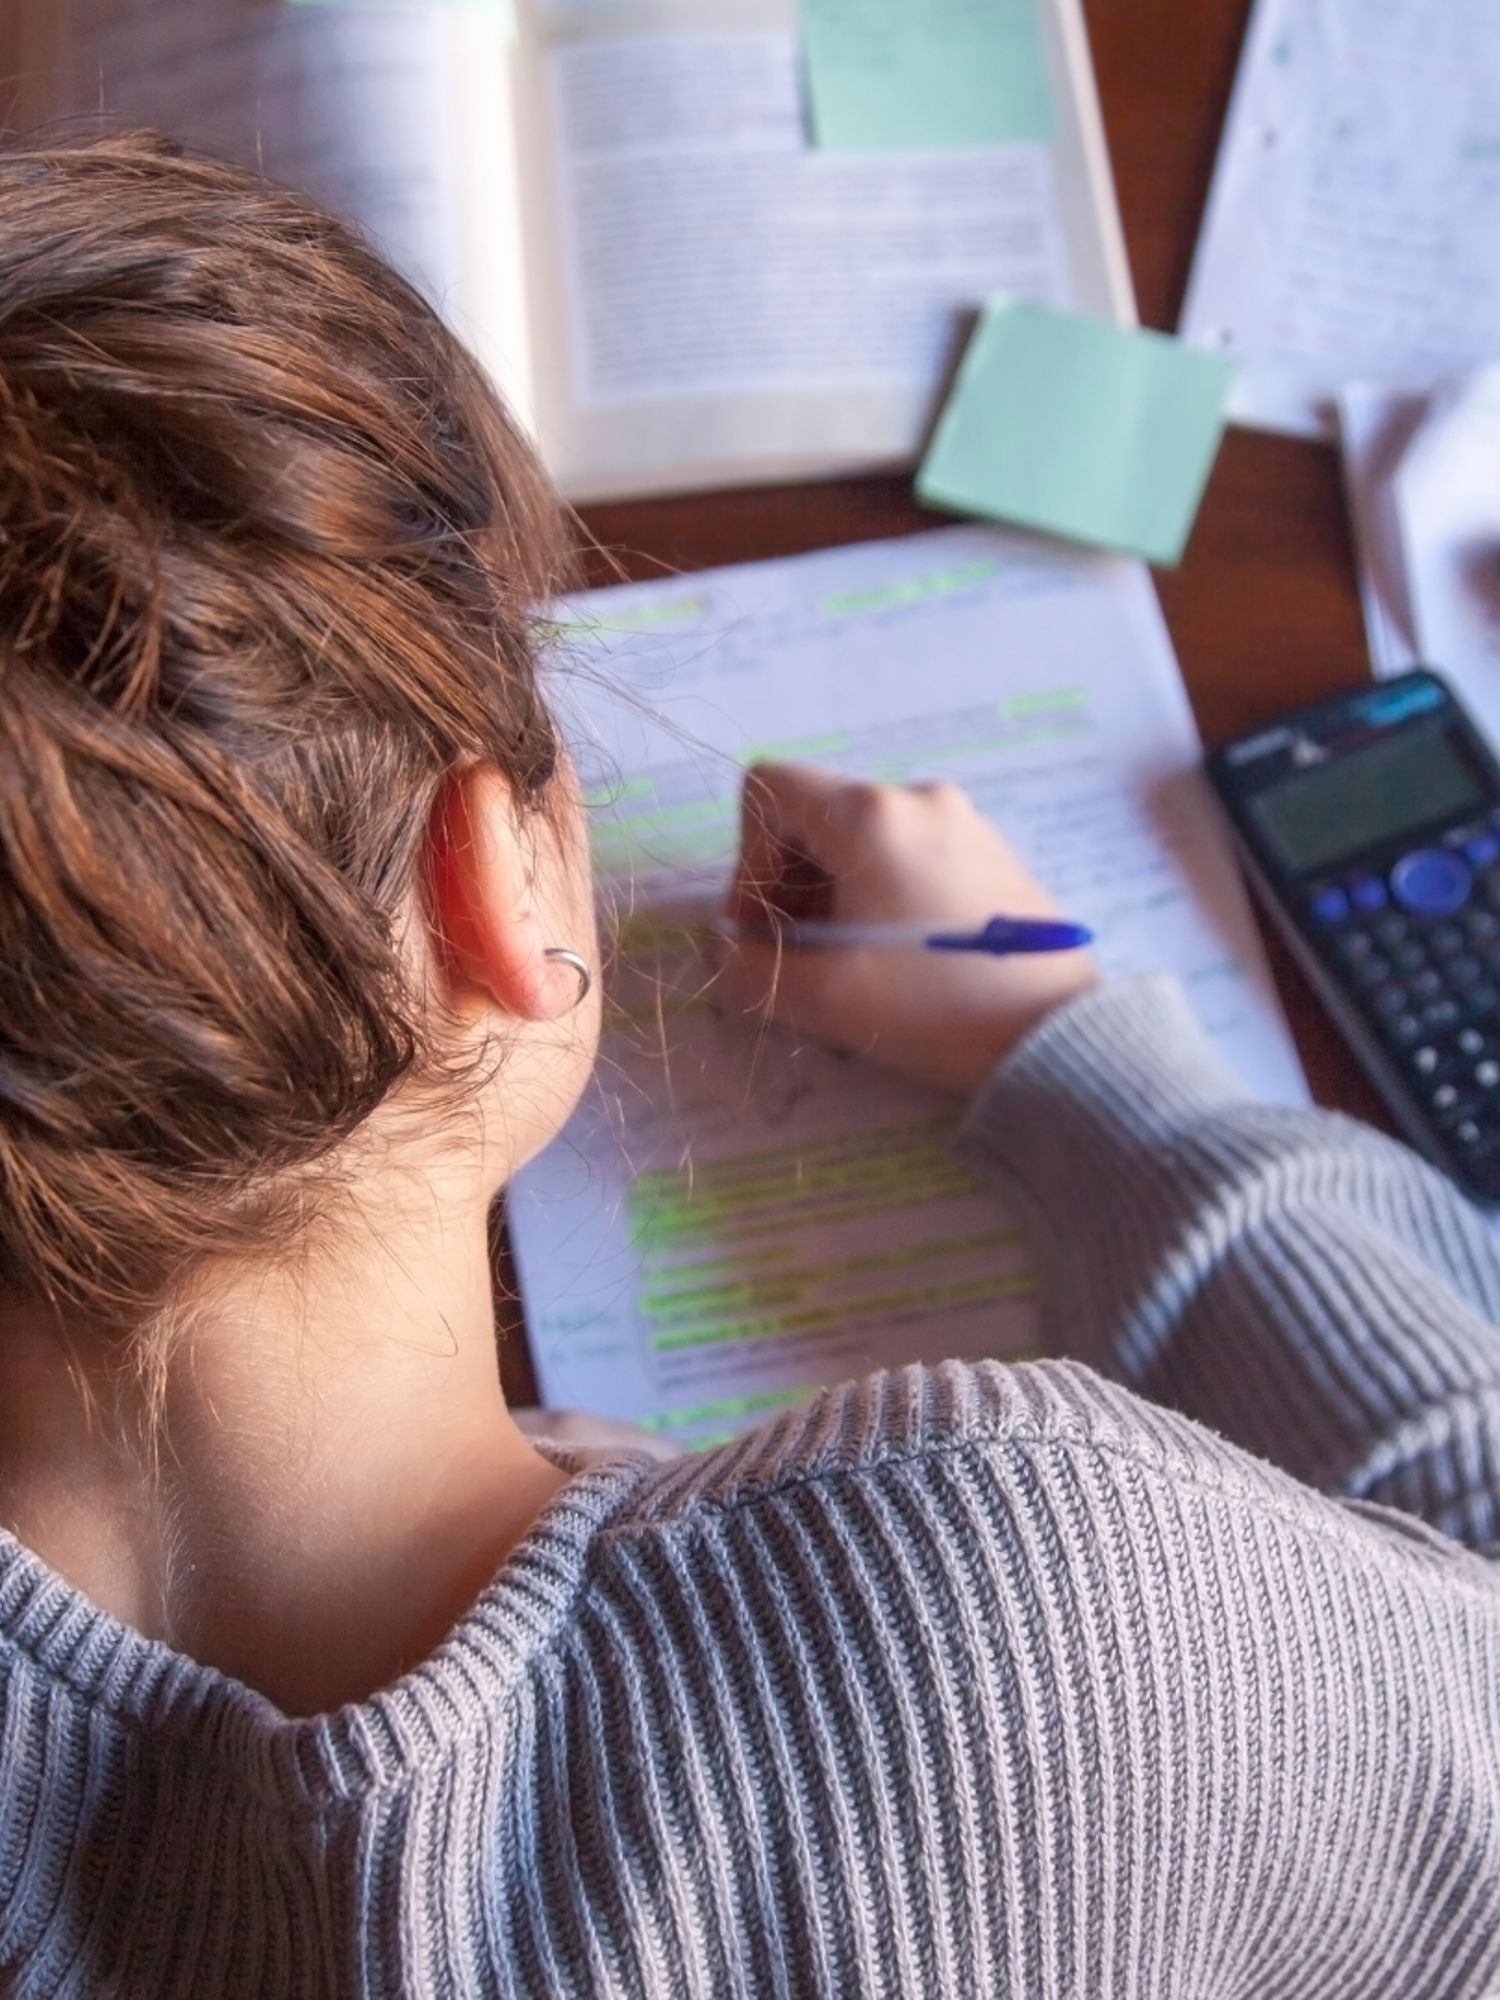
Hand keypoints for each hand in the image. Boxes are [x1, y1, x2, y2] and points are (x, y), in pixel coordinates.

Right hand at [718, 764, 1097, 1095]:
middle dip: (787, 884)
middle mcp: (917, 799)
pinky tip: (898, 961)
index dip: (746, 858)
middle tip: (797, 957)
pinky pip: (909, 857)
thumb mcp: (823, 999)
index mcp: (870, 814)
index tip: (764, 927)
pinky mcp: (991, 855)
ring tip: (848, 968)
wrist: (1057, 1035)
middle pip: (815, 816)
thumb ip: (751, 969)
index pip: (768, 790)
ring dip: (832, 895)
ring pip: (862, 840)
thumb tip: (733, 952)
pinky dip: (880, 897)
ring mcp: (963, 822)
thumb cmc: (934, 1007)